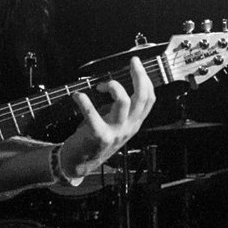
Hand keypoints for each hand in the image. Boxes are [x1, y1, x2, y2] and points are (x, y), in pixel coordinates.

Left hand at [59, 56, 155, 177]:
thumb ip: (116, 109)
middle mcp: (129, 127)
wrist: (80, 164)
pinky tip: (77, 96)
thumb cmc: (94, 141)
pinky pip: (93, 114)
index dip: (146, 80)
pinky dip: (84, 102)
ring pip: (124, 102)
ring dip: (113, 87)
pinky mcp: (99, 136)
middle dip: (139, 76)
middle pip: (141, 98)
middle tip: (133, 63)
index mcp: (134, 123)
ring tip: (100, 86)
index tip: (137, 65)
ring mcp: (116, 132)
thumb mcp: (113, 124)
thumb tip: (113, 88)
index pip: (149, 99)